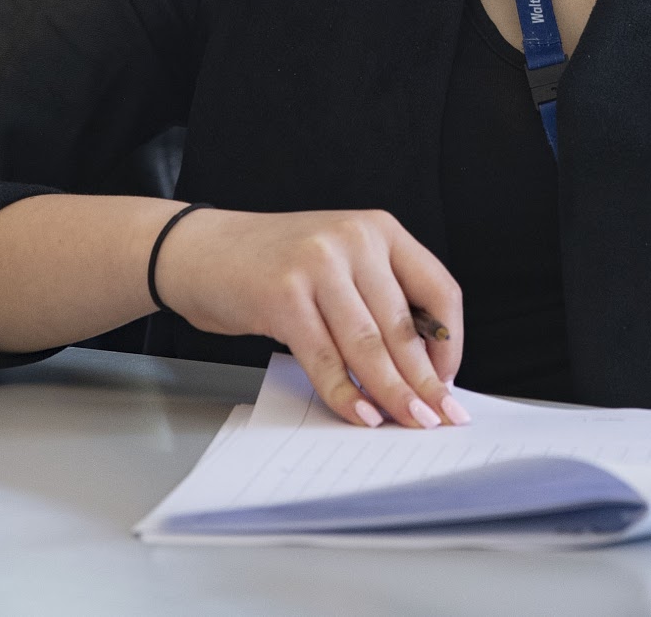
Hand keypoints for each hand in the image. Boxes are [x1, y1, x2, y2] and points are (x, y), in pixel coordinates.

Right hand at [156, 208, 468, 430]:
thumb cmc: (274, 263)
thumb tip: (420, 366)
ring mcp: (318, 266)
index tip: (448, 377)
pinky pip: (325, 358)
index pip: (437, 289)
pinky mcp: (284, 297)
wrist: (201, 249)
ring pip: (368, 346)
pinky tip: (361, 414)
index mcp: (379, 229)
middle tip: (441, 416)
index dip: (449, 341)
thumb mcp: (339, 261)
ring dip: (393, 392)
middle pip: (404, 325)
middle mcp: (354, 241)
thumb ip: (377, 297)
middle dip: (425, 380)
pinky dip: (346, 394)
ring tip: (410, 421)